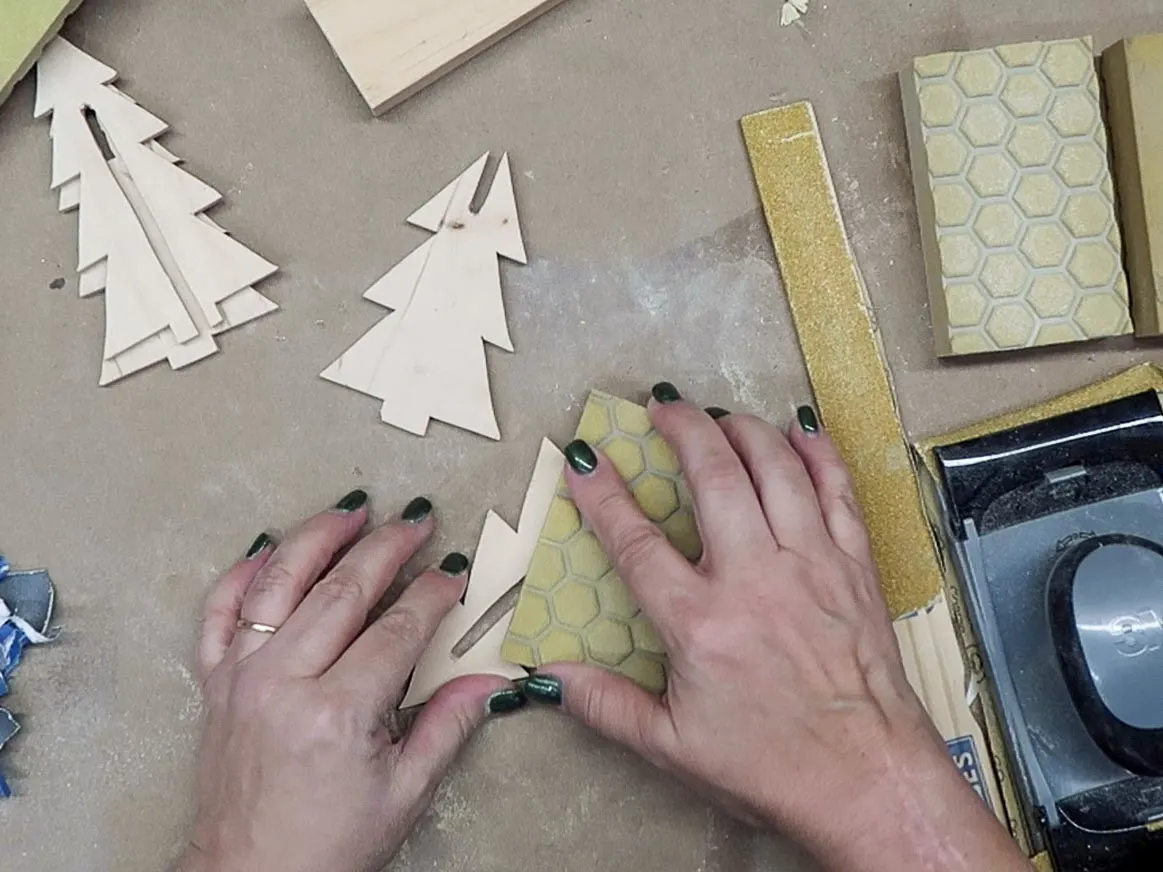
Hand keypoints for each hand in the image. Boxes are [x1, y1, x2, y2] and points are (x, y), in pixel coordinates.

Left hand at [176, 492, 523, 871]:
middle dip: (386, 548)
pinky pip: (219, 614)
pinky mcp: (216, 685)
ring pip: (279, 585)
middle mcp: (284, 684)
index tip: (453, 573)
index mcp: (337, 714)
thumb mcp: (404, 794)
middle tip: (416, 521)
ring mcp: (243, 679)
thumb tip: (491, 683)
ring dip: (318, 539)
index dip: (432, 593)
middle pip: (341, 591)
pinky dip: (241, 575)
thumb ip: (447, 727)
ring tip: (351, 511)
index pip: (397, 629)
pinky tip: (267, 549)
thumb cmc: (325, 848)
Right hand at [531, 385, 1029, 871]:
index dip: (603, 493)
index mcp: (700, 623)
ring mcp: (810, 564)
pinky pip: (836, 489)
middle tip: (663, 407)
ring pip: (775, 467)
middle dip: (683, 428)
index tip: (585, 458)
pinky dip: (816, 452)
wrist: (868, 780)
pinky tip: (799, 431)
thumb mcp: (671, 747)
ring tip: (720, 415)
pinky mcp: (854, 566)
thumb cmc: (773, 767)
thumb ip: (604, 704)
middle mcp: (755, 579)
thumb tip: (546, 677)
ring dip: (743, 429)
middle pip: (713, 475)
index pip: (635, 540)